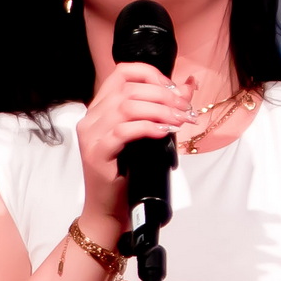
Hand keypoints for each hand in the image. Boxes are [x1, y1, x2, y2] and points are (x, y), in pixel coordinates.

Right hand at [75, 62, 186, 221]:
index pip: (122, 72)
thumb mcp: (147, 135)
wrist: (110, 208)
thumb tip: (189, 84)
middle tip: (185, 110)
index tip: (174, 89)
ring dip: (159, 111)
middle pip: (128, 89)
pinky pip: (122, 132)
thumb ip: (165, 108)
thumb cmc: (128, 172)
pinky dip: (147, 128)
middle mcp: (92, 117)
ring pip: (126, 107)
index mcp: (101, 108)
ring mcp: (91, 135)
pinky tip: (163, 133)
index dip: (150, 74)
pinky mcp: (96, 154)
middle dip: (163, 96)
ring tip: (179, 121)